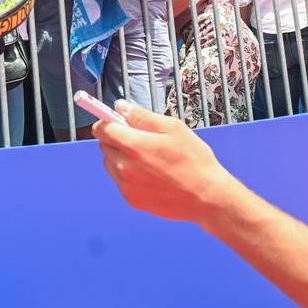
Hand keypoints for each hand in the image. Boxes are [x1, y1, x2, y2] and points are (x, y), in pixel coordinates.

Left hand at [93, 100, 233, 222]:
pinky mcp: (131, 200)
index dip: (107, 121)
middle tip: (140, 139)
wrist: (206, 197)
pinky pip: (120, 181)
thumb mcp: (172, 128)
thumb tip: (120, 107)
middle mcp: (124, 167)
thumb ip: (142, 116)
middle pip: (104, 146)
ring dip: (121, 157)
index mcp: (133, 146)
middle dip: (117, 139)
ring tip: (148, 159)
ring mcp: (126, 186)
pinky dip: (128, 175)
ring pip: (111, 164)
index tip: (116, 121)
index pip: (101, 129)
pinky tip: (150, 174)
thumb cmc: (194, 160)